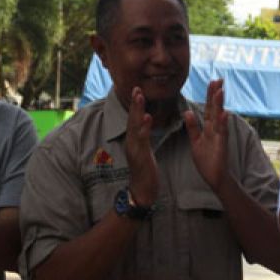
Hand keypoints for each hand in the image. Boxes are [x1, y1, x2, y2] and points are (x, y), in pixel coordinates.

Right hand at [123, 87, 158, 206]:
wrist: (142, 190)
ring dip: (137, 111)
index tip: (137, 90)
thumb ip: (144, 137)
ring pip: (134, 127)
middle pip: (132, 119)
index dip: (135, 105)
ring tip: (139, 97)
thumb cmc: (145, 171)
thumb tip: (147, 123)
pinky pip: (141, 140)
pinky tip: (147, 118)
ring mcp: (134, 149)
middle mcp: (131, 142)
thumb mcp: (145, 151)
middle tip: (136, 88)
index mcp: (134, 140)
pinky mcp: (139, 156)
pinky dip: (143, 128)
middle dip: (134, 103)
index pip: (134, 119)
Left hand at [184, 78, 229, 190]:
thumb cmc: (207, 161)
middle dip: (216, 95)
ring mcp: (220, 137)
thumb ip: (192, 127)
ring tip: (220, 91)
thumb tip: (187, 112)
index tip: (212, 82)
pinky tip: (224, 114)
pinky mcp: (222, 146)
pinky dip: (222, 123)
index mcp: (208, 128)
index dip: (210, 95)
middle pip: (215, 109)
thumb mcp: (195, 142)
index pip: (209, 108)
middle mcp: (215, 130)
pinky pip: (222, 133)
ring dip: (219, 105)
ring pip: (219, 118)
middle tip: (218, 79)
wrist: (215, 178)